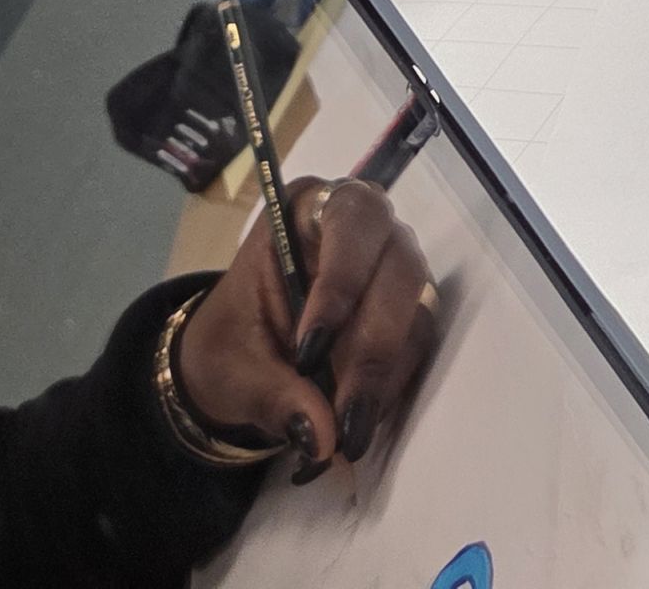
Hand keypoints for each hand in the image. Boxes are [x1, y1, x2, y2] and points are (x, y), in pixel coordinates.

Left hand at [175, 177, 442, 476]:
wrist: (241, 360)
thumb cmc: (232, 340)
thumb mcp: (233, 367)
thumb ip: (274, 395)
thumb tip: (322, 437)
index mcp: (308, 211)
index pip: (351, 219)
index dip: (341, 281)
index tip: (309, 351)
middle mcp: (364, 230)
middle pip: (399, 265)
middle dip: (372, 343)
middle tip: (344, 413)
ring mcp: (391, 271)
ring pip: (416, 310)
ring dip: (383, 374)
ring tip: (346, 431)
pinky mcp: (406, 315)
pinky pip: (415, 348)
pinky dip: (388, 388)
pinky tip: (356, 419)